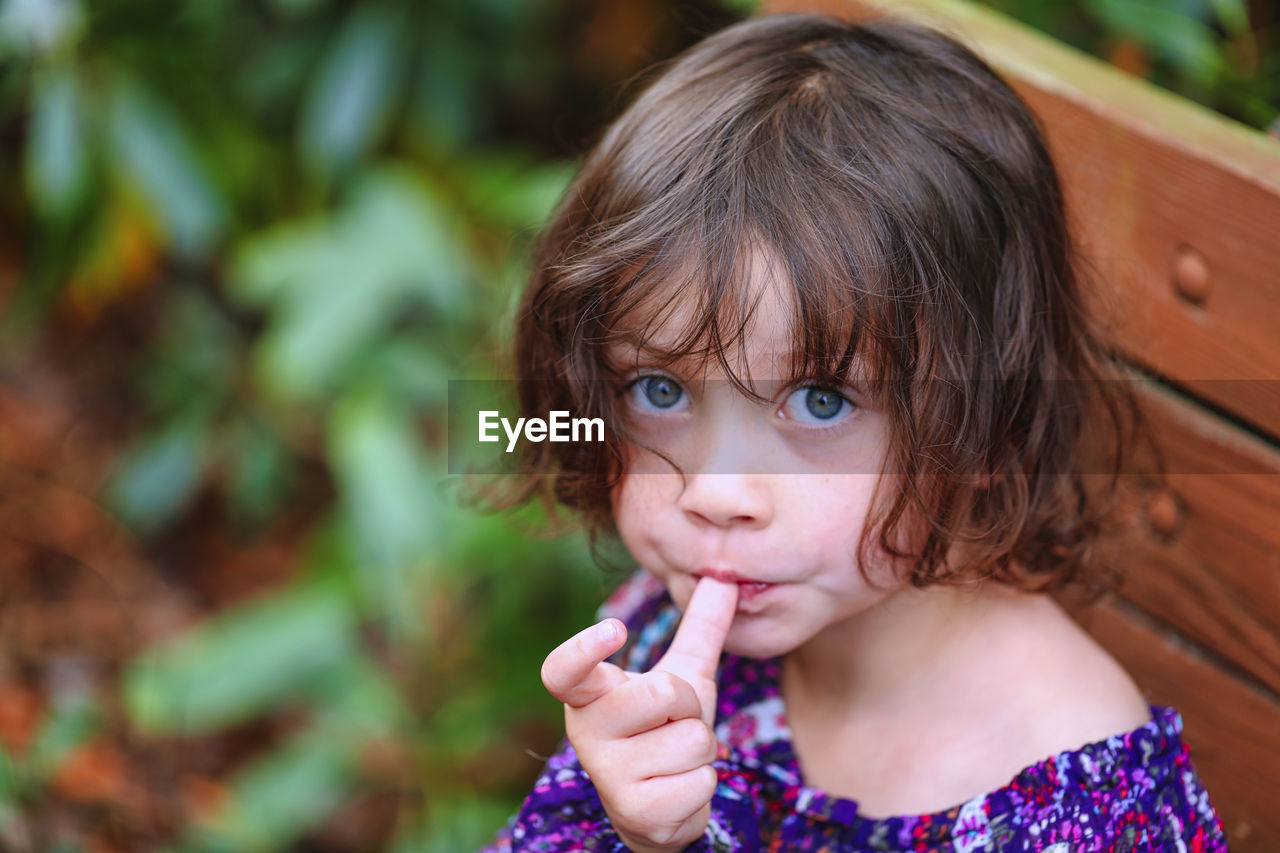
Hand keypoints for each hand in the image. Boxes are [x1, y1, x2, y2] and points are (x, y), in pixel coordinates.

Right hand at [540, 576, 738, 852]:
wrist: (657, 809)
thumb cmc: (663, 728)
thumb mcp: (681, 675)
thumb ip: (699, 627)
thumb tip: (724, 577)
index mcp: (590, 694)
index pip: (564, 671)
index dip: (583, 649)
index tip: (614, 628)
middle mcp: (587, 733)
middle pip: (662, 692)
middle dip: (688, 705)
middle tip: (672, 721)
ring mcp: (608, 776)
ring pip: (691, 739)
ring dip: (700, 749)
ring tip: (675, 757)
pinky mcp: (637, 813)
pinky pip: (700, 781)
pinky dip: (703, 783)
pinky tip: (678, 788)